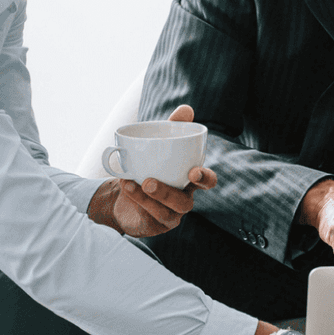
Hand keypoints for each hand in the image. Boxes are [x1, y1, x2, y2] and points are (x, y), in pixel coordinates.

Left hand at [89, 105, 218, 237]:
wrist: (126, 189)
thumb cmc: (150, 164)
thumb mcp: (159, 143)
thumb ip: (173, 127)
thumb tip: (187, 109)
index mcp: (190, 180)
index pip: (207, 182)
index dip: (205, 179)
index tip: (193, 171)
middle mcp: (183, 199)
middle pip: (185, 203)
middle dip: (168, 194)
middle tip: (150, 182)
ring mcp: (170, 215)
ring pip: (166, 212)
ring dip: (147, 198)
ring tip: (133, 183)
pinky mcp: (155, 225)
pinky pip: (150, 217)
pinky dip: (137, 201)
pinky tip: (127, 185)